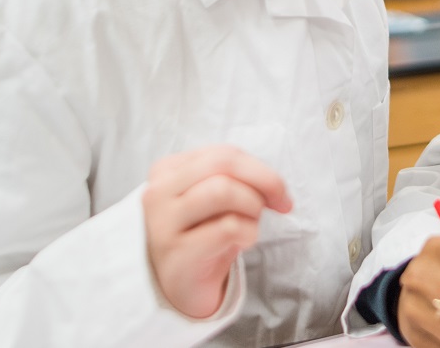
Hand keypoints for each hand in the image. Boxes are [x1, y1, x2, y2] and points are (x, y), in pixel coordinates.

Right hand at [141, 145, 292, 318]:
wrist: (181, 286)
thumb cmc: (203, 236)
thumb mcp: (215, 199)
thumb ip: (237, 180)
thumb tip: (275, 187)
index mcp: (167, 171)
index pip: (224, 154)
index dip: (261, 170)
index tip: (279, 192)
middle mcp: (158, 192)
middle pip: (223, 164)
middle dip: (264, 181)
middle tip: (281, 204)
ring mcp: (163, 222)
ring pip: (223, 191)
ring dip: (252, 207)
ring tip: (251, 225)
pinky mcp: (177, 252)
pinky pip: (227, 227)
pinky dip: (249, 232)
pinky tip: (243, 243)